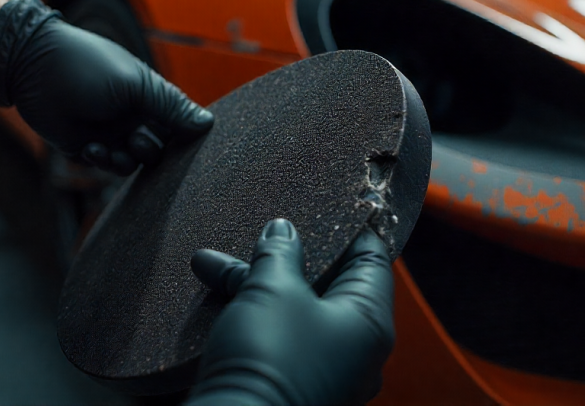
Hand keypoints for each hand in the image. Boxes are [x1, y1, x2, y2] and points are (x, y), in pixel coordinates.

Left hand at [0, 0, 212, 174]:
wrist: (31, 66)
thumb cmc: (87, 66)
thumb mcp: (134, 85)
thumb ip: (170, 107)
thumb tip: (208, 123)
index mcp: (149, 95)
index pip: (179, 123)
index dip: (182, 136)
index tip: (181, 144)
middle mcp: (132, 115)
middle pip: (158, 148)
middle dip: (150, 149)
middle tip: (136, 138)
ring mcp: (109, 131)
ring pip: (132, 162)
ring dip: (125, 160)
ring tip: (109, 148)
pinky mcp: (85, 145)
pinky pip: (104, 164)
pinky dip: (101, 160)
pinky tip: (90, 148)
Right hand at [185, 219, 395, 405]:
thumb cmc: (269, 359)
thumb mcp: (274, 289)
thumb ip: (280, 252)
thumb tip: (282, 230)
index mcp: (370, 322)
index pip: (373, 259)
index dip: (351, 227)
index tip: (329, 201)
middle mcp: (355, 350)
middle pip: (331, 284)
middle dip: (289, 255)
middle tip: (264, 230)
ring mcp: (325, 370)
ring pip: (296, 311)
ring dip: (256, 284)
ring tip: (211, 262)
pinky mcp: (292, 384)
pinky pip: (279, 337)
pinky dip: (252, 314)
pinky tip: (215, 295)